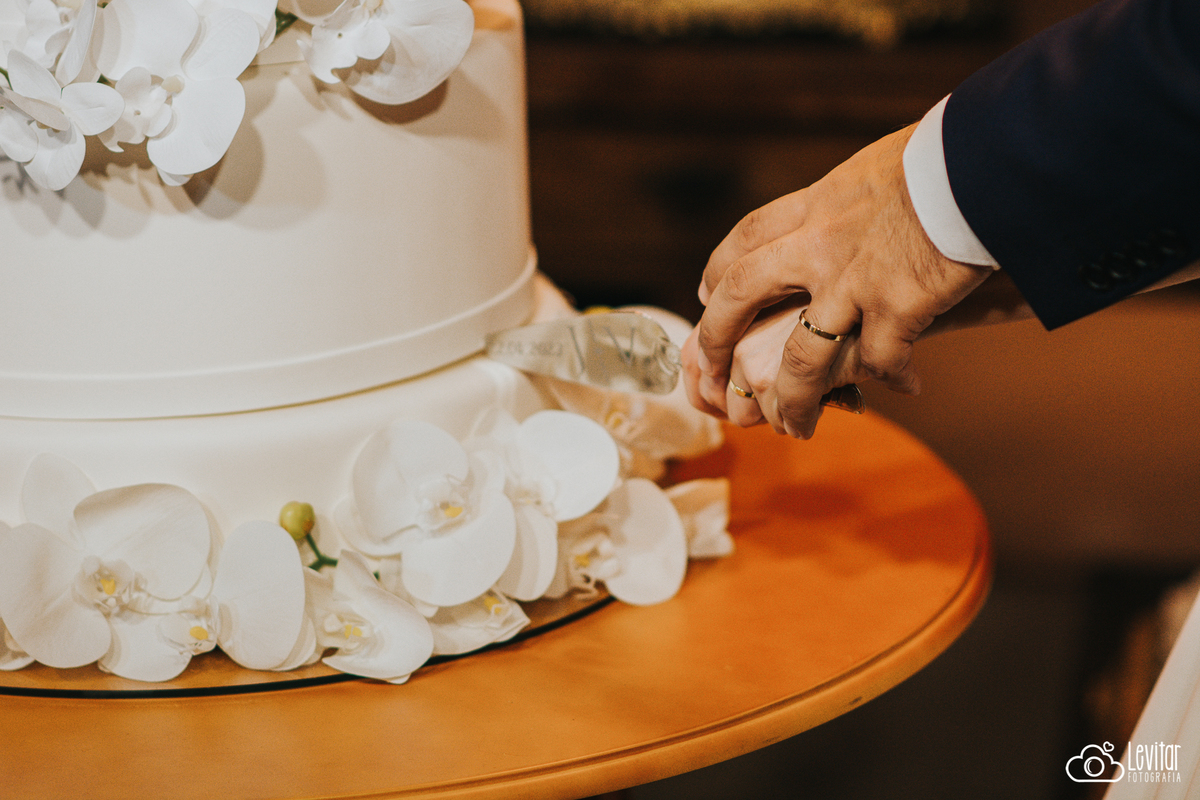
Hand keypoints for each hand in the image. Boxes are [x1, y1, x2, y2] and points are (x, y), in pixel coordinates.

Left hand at [690, 124, 992, 437]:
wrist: (987, 158)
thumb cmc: (946, 155)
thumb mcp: (876, 169)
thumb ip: (852, 200)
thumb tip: (856, 205)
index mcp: (816, 204)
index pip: (746, 238)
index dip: (717, 270)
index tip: (707, 294)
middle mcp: (819, 243)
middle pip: (740, 294)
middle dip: (716, 340)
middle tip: (713, 374)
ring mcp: (854, 279)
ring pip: (800, 357)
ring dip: (792, 399)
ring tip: (794, 426)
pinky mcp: (898, 305)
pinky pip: (881, 360)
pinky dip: (893, 377)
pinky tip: (907, 385)